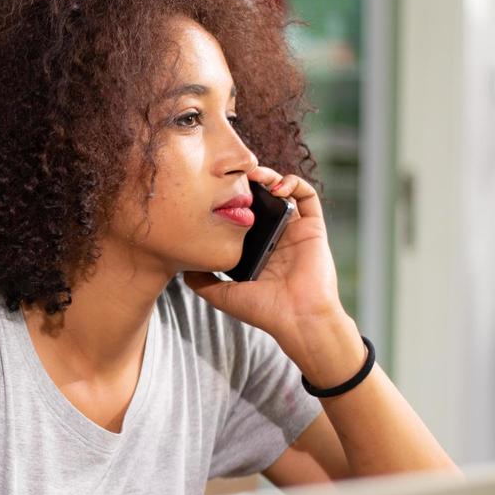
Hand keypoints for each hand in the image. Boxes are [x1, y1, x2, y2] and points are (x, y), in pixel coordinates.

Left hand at [183, 167, 362, 383]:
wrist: (297, 318)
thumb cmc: (263, 310)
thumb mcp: (222, 295)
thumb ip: (201, 281)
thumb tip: (182, 268)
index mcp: (255, 249)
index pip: (242, 215)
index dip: (230, 200)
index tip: (214, 191)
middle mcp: (274, 236)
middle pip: (261, 198)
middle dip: (248, 182)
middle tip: (233, 176)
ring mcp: (294, 230)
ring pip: (283, 191)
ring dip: (269, 177)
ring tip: (253, 175)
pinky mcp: (313, 227)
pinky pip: (308, 197)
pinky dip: (294, 184)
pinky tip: (277, 187)